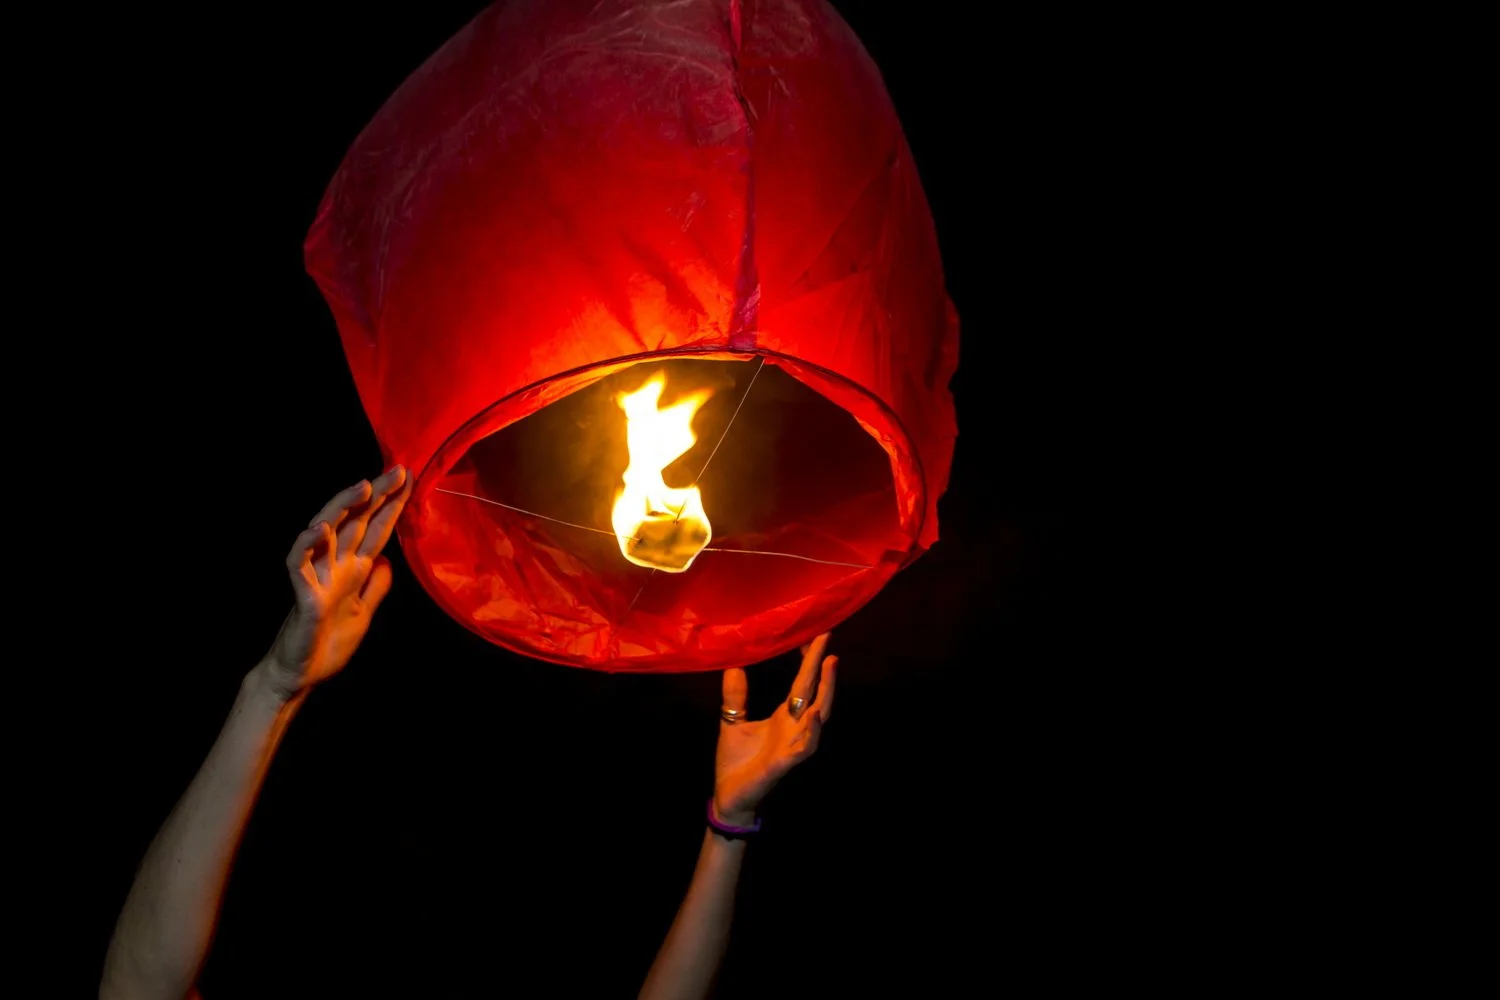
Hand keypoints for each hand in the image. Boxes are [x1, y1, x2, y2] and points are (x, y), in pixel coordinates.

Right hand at [260, 466, 412, 698]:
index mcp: (353, 569)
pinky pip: (299, 563)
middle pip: (357, 522)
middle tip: (398, 469)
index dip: (392, 506)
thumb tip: (388, 560)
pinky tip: (321, 528)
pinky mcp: (302, 594)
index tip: (411, 479)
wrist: (301, 676)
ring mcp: (317, 576)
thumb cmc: (327, 643)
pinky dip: (308, 545)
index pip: (376, 530)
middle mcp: (335, 566)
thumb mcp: (364, 614)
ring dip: (343, 508)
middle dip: (376, 496)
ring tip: (364, 485)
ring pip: (327, 532)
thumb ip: (376, 587)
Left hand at [713, 633, 837, 826]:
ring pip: (818, 717)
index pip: (802, 684)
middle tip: (828, 640)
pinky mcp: (784, 764)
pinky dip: (812, 731)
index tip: (816, 635)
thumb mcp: (732, 721)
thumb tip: (733, 665)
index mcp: (783, 717)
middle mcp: (794, 728)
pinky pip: (804, 747)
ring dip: (826, 692)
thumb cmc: (735, 762)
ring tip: (830, 665)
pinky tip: (815, 714)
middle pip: (816, 694)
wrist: (729, 796)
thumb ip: (736, 696)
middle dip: (823, 669)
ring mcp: (792, 745)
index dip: (810, 661)